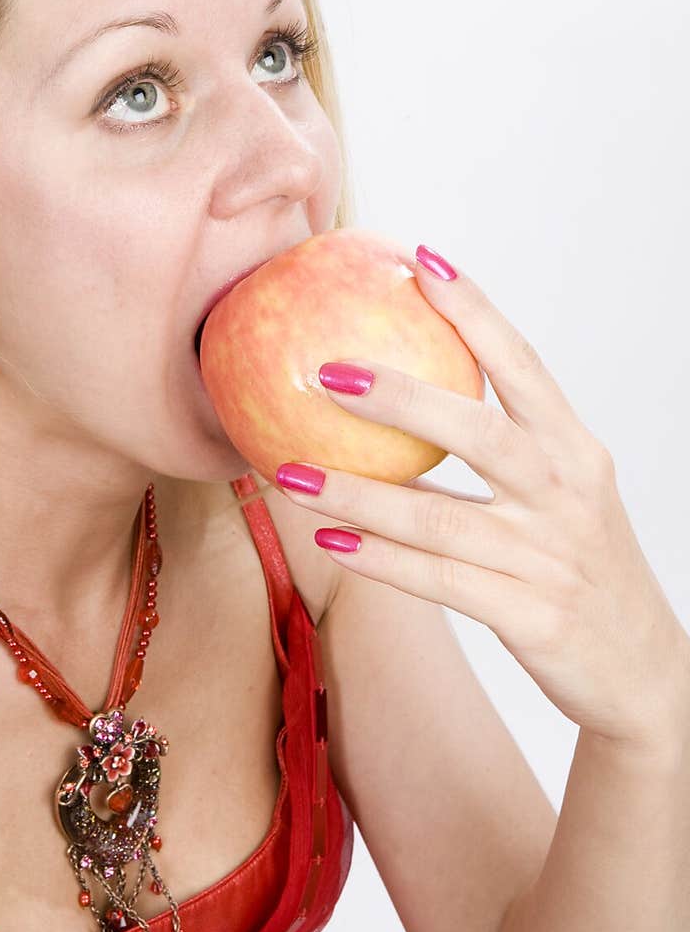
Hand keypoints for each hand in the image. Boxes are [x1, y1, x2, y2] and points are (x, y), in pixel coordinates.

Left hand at [274, 243, 689, 757]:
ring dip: (357, 493)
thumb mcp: (563, 493)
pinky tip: (330, 543)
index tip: (419, 260)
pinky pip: (438, 582)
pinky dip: (381, 561)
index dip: (474, 311)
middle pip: (479, 431)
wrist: (642, 671)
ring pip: (438, 516)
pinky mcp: (530, 616)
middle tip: (325, 372)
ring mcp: (548, 557)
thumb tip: (408, 393)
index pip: (523, 366)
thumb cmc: (579, 564)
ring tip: (290, 471)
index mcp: (576, 451)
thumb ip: (507, 446)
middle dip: (401, 398)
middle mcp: (567, 494)